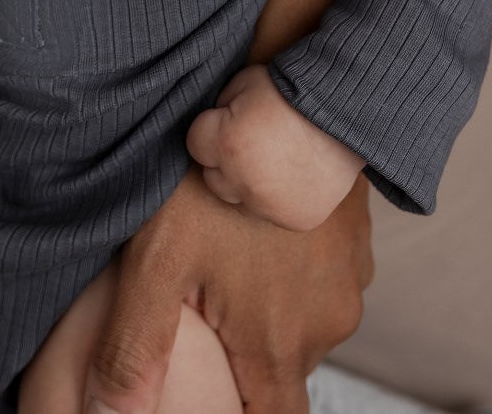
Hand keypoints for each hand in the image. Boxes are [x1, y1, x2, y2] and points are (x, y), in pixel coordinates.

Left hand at [84, 166, 372, 413]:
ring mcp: (349, 279)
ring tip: (227, 259)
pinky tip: (256, 228)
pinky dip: (292, 265)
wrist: (290, 106)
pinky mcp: (357, 239)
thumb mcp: (158, 258)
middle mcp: (326, 324)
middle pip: (281, 369)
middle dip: (246, 351)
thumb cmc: (216, 180)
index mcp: (277, 346)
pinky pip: (322, 275)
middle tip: (205, 306)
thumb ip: (134, 347)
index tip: (220, 395)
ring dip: (269, 304)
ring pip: (302, 319)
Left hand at [186, 65, 364, 231]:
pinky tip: (294, 174)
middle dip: (226, 161)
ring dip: (250, 184)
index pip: (195, 144)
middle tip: (254, 141)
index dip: (212, 128)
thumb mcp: (245, 83)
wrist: (346, 111)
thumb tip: (213, 125)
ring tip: (276, 158)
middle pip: (214, 179)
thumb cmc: (292, 91)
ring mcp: (270, 207)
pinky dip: (279, 198)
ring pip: (242, 202)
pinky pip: (273, 213)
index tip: (230, 120)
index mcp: (227, 144)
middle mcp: (244, 182)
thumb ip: (221, 108)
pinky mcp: (295, 220)